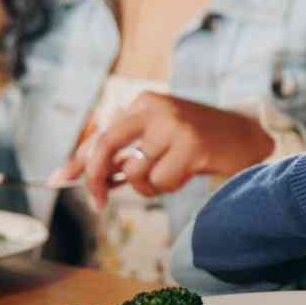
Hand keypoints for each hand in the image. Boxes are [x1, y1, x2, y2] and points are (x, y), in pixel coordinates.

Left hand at [50, 93, 275, 207]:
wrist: (248, 136)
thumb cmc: (197, 142)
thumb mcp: (158, 141)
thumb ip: (123, 155)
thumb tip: (78, 176)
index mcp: (143, 102)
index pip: (101, 134)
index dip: (78, 161)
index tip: (57, 180)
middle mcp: (155, 107)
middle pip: (107, 146)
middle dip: (94, 177)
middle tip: (98, 202)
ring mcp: (174, 124)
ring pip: (136, 173)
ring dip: (149, 187)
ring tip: (171, 175)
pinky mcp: (191, 144)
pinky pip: (161, 181)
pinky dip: (170, 187)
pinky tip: (188, 173)